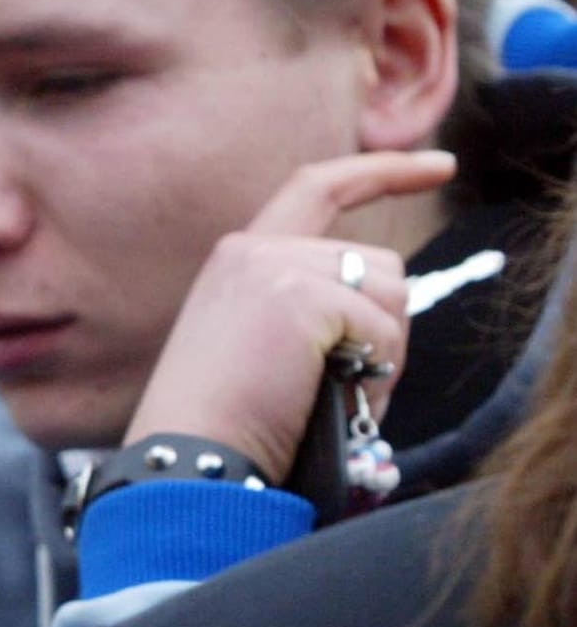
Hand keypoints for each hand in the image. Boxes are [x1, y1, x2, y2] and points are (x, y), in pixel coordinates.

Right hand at [125, 150, 455, 482]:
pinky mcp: (301, 298)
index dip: (383, 170)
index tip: (439, 165)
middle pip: (378, 265)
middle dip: (381, 330)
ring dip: (381, 354)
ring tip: (331, 397)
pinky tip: (329, 401)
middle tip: (343, 386)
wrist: (188, 461)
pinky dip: (372, 376)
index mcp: (237, 259)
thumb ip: (306, 307)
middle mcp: (254, 250)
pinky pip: (382, 332)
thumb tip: (386, 307)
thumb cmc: (223, 429)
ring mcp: (276, 268)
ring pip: (390, 294)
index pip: (317, 188)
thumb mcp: (256, 348)